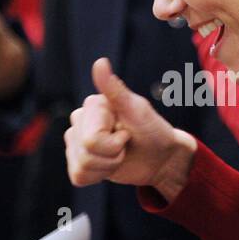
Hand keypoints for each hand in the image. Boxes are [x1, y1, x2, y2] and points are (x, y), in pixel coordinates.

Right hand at [65, 58, 196, 200]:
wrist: (162, 157)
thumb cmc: (153, 130)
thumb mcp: (137, 110)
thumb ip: (115, 90)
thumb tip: (100, 62)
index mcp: (92, 106)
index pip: (91, 139)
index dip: (114, 143)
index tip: (128, 131)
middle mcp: (79, 121)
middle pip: (85, 152)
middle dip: (112, 155)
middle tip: (126, 144)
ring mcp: (77, 142)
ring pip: (82, 167)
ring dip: (108, 166)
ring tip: (120, 154)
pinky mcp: (79, 161)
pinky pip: (78, 177)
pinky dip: (99, 176)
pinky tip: (110, 165)